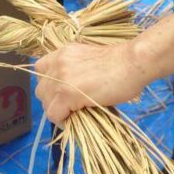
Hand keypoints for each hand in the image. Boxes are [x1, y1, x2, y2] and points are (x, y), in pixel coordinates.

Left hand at [35, 13, 173, 124]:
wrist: (133, 62)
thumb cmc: (121, 63)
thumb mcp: (89, 61)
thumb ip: (75, 72)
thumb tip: (71, 94)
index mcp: (63, 53)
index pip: (41, 71)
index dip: (51, 87)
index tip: (63, 96)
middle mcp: (57, 62)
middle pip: (41, 90)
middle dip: (52, 101)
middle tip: (69, 108)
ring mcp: (60, 78)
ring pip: (45, 103)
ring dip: (57, 111)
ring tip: (74, 114)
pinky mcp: (66, 93)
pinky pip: (54, 114)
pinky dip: (63, 121)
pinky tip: (76, 119)